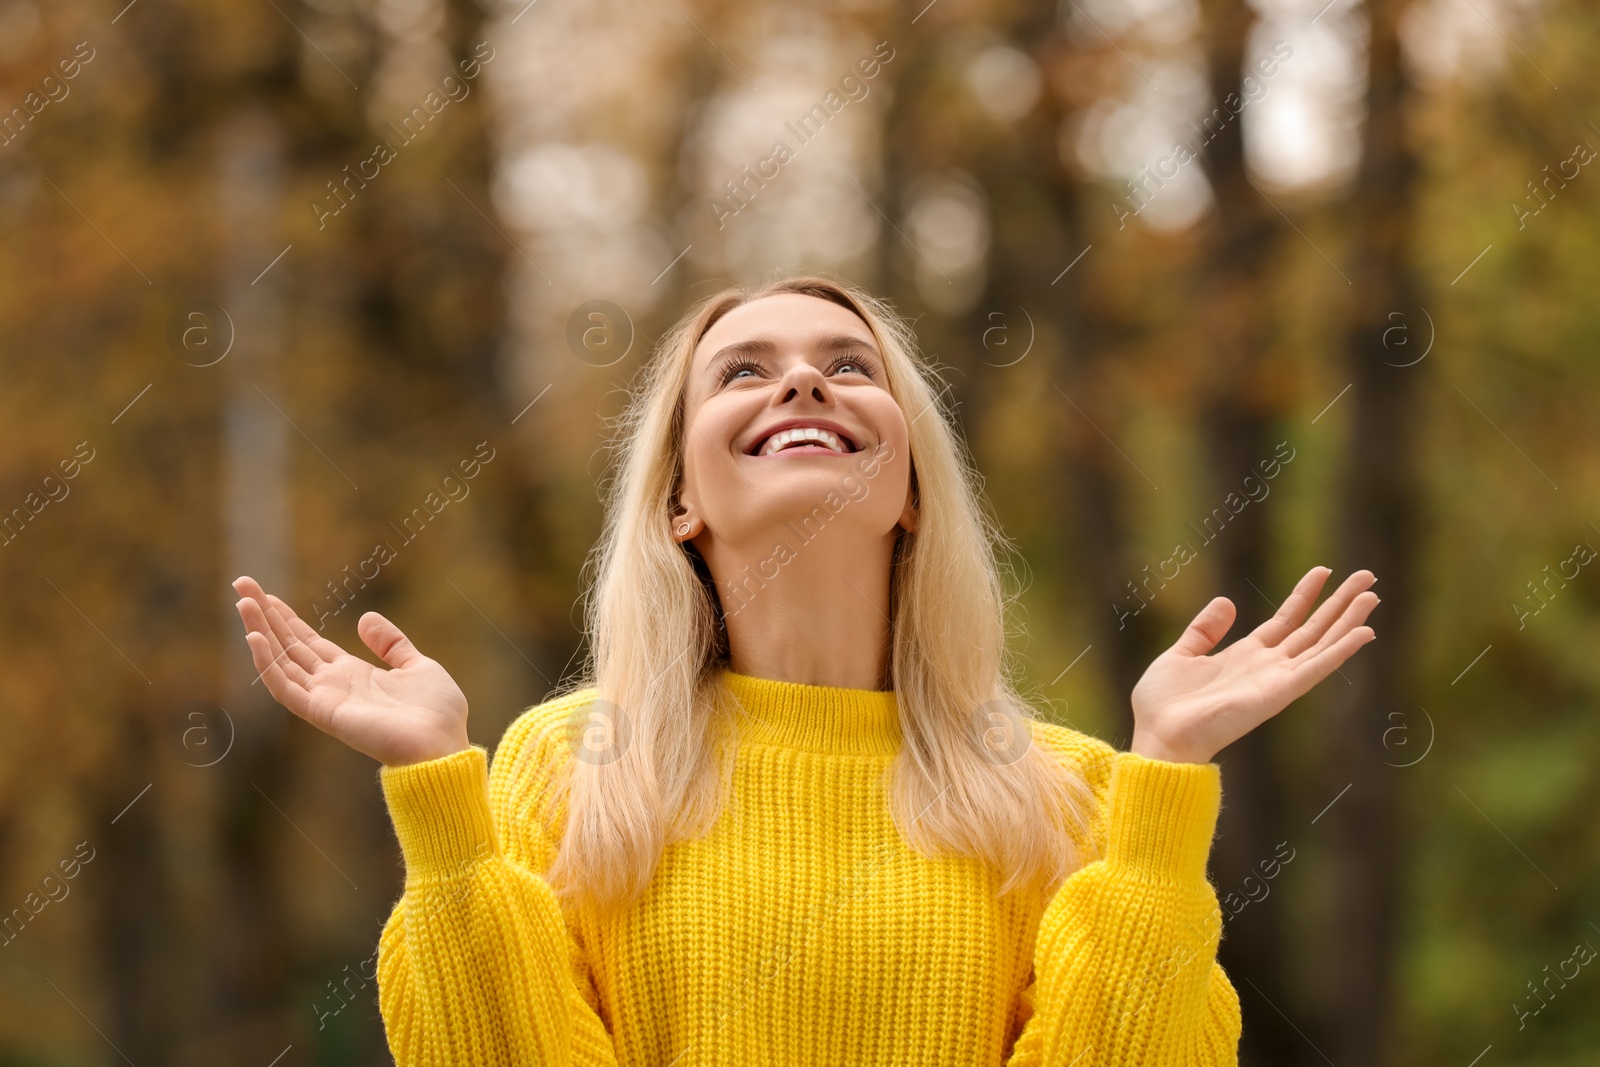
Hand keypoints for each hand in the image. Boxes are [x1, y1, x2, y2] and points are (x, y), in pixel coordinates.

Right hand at [232, 576, 470, 766]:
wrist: (442, 745)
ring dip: (260, 630)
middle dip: (265, 616)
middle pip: (289, 646)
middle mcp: (332, 686)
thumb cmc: (437, 713)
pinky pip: (286, 687)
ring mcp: (324, 699)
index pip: (309, 642)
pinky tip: (255, 637)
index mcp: (353, 674)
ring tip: (242, 602)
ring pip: (280, 661)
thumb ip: (391, 644)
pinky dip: (267, 664)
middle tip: (242, 585)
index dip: (287, 619)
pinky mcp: (322, 712)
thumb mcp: (417, 666)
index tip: (266, 595)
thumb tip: (365, 618)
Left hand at [1129, 567, 1378, 763]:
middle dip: (1339, 603)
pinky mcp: (1278, 694)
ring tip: (1372, 594)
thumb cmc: (1163, 705)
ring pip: (1321, 644)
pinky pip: (1316, 669)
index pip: (1284, 620)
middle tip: (1367, 577)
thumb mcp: (1181, 655)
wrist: (1159, 736)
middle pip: (1312, 629)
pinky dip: (1341, 651)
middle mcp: (1267, 668)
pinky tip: (1364, 632)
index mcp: (1245, 657)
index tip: (1324, 571)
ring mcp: (1276, 680)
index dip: (1304, 596)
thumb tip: (1226, 601)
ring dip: (1348, 620)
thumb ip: (1205, 630)